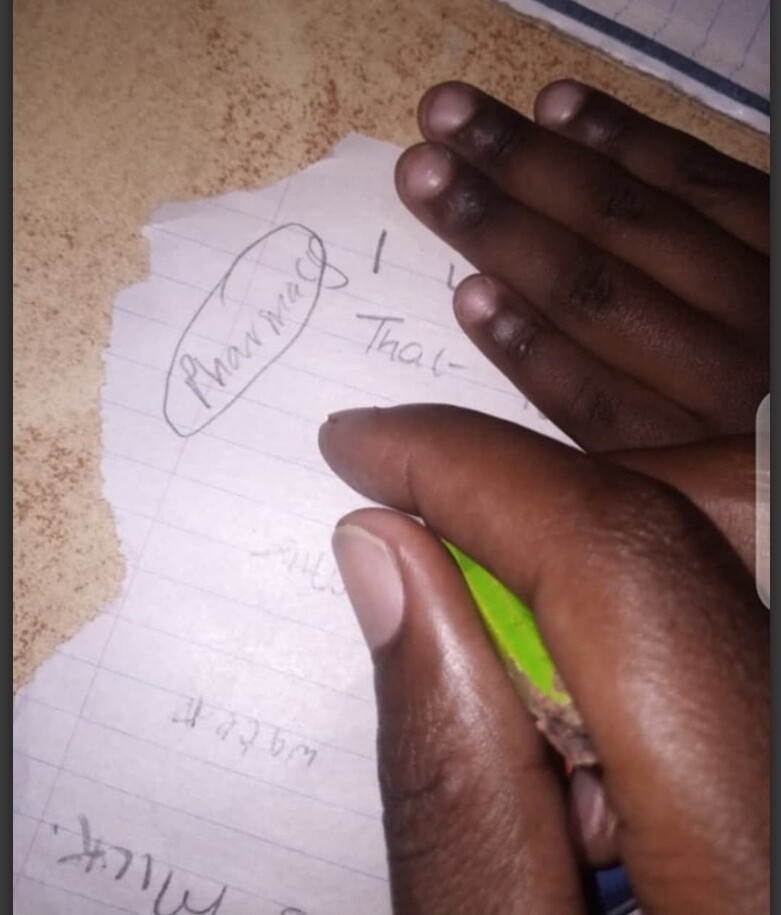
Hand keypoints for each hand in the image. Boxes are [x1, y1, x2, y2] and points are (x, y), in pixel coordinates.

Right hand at [319, 405, 767, 914]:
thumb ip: (449, 775)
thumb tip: (382, 557)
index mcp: (754, 840)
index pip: (620, 563)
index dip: (476, 473)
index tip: (364, 445)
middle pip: (665, 549)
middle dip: (508, 497)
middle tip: (393, 486)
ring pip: (696, 562)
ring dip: (562, 540)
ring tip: (462, 564)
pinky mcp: (772, 743)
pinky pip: (708, 618)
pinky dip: (614, 599)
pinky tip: (554, 640)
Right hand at [394, 81, 767, 451]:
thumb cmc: (728, 451)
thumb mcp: (666, 483)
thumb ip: (589, 457)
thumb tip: (486, 397)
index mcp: (690, 450)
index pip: (590, 402)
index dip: (525, 349)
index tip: (464, 295)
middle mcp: (725, 374)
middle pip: (596, 291)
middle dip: (499, 227)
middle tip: (419, 170)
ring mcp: (757, 295)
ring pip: (635, 221)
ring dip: (537, 166)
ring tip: (457, 121)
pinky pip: (704, 177)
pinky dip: (629, 139)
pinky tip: (562, 108)